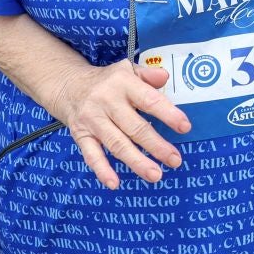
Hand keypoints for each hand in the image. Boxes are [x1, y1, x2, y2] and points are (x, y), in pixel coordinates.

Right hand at [53, 59, 192, 186]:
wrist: (68, 86)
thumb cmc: (107, 81)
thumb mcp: (127, 70)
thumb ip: (148, 74)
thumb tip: (164, 77)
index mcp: (122, 83)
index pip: (149, 100)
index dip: (168, 114)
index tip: (184, 127)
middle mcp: (106, 101)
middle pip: (134, 127)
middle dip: (156, 146)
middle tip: (175, 160)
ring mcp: (93, 120)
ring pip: (117, 144)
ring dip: (137, 162)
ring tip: (155, 175)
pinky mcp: (81, 135)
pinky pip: (91, 155)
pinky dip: (102, 170)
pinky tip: (115, 183)